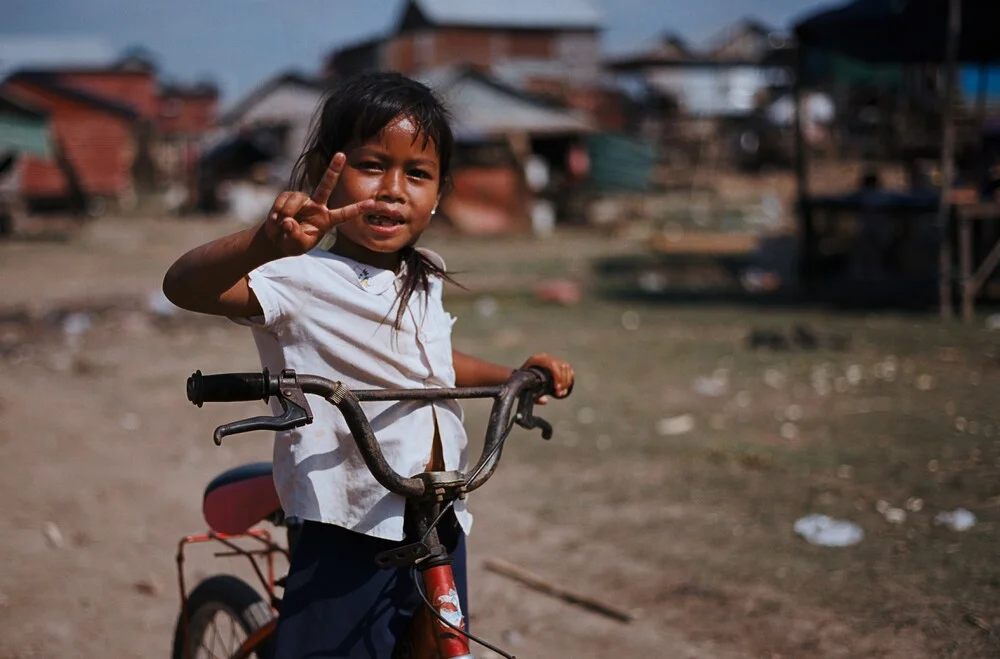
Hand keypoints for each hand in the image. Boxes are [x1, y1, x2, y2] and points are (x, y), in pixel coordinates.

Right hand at [262, 153, 379, 255]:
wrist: (277, 239)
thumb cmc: (292, 243)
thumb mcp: (297, 246)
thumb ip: (295, 235)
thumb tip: (288, 220)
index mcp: (327, 220)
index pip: (344, 214)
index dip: (358, 209)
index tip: (372, 203)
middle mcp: (318, 206)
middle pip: (326, 185)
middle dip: (333, 170)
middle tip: (341, 154)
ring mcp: (304, 200)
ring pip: (297, 198)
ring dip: (288, 211)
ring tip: (281, 224)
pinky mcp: (289, 196)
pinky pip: (284, 199)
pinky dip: (277, 210)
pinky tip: (275, 220)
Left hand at [521, 353, 574, 403]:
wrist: (518, 376)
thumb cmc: (521, 383)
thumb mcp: (525, 390)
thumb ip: (534, 397)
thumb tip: (545, 400)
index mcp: (536, 360)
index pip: (552, 365)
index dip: (557, 376)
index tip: (557, 389)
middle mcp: (545, 357)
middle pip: (561, 366)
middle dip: (563, 381)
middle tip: (560, 393)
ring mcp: (551, 358)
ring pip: (566, 367)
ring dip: (567, 380)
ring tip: (562, 392)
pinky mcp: (556, 362)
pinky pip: (567, 367)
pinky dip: (569, 377)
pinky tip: (566, 386)